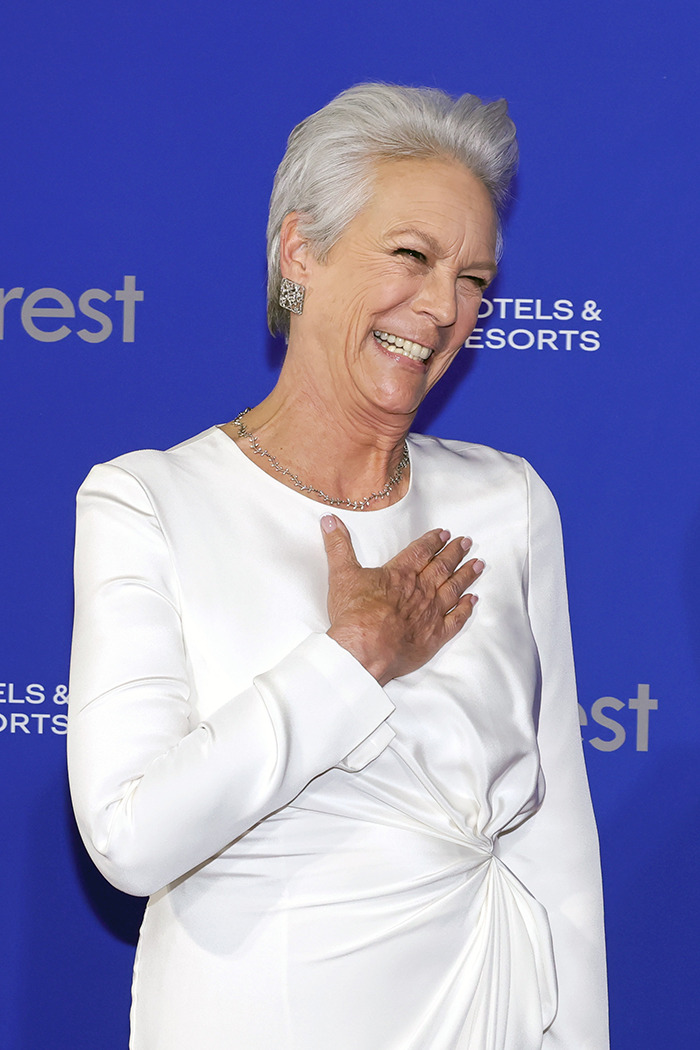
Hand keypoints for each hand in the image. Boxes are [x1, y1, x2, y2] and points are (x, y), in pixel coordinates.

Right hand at [320, 515, 482, 685]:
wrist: (364, 649)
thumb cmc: (355, 614)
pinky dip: (466, 609)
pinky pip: (456, 619)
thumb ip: (338, 546)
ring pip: (454, 589)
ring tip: (478, 564)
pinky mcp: (435, 636)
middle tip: (467, 543)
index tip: (444, 534)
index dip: (433, 541)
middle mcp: (420, 590)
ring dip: (466, 575)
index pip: (420, 552)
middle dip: (455, 553)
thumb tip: (330, 521)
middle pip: (442, 567)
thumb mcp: (342, 574)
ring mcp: (430, 613)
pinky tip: (473, 600)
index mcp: (400, 574)